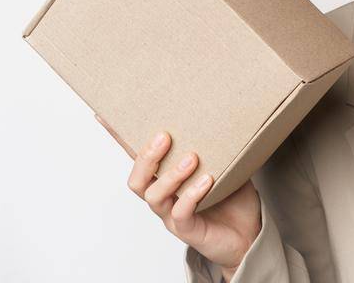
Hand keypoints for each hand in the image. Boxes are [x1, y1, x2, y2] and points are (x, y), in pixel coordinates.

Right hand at [108, 117, 261, 277]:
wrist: (249, 237)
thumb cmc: (234, 201)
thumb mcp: (228, 167)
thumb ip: (218, 147)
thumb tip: (219, 115)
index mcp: (166, 178)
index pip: (138, 157)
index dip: (119, 139)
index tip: (104, 116)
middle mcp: (164, 197)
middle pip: (138, 179)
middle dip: (146, 157)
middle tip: (164, 136)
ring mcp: (172, 215)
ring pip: (154, 196)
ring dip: (170, 175)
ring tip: (192, 158)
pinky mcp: (188, 230)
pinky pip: (180, 213)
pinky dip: (191, 196)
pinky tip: (207, 181)